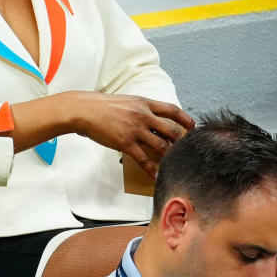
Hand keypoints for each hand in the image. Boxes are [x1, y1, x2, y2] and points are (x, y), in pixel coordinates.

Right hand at [67, 92, 194, 178]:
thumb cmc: (101, 105)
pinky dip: (150, 170)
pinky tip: (153, 175)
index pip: (172, 110)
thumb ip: (140, 109)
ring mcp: (135, 130)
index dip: (186, 119)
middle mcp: (143, 116)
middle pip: (172, 130)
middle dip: (181, 142)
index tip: (192, 127)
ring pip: (161, 146)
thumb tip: (151, 118)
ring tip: (171, 164)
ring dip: (169, 156)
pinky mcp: (125, 143)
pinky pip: (143, 159)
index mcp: (144, 104)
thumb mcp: (126, 101)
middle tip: (185, 150)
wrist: (84, 110)